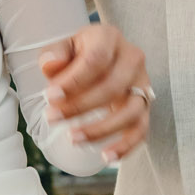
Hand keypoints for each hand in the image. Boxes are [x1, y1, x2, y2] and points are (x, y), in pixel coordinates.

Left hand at [40, 24, 151, 161]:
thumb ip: (54, 54)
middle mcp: (133, 59)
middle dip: (80, 106)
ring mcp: (142, 84)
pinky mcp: (145, 107)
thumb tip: (50, 66)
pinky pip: (141, 130)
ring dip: (101, 129)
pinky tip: (105, 157)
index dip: (73, 81)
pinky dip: (126, 146)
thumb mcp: (64, 48)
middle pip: (112, 86)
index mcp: (110, 38)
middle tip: (52, 118)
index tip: (49, 97)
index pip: (96, 60)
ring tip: (72, 139)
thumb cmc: (78, 55)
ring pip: (130, 111)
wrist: (100, 59)